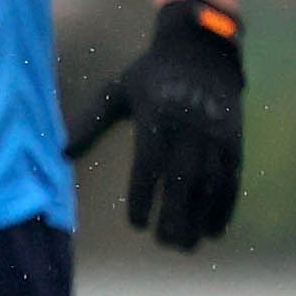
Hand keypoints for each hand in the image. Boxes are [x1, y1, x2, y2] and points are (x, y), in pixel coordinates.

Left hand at [66, 0, 243, 251]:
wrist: (201, 49)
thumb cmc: (149, 75)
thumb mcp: (115, 92)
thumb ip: (90, 124)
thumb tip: (61, 154)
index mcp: (156, 119)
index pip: (149, 166)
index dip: (143, 197)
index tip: (136, 224)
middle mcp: (188, 130)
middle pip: (183, 182)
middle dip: (175, 216)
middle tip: (164, 244)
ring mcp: (215, 136)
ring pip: (210, 186)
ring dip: (201, 219)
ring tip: (187, 245)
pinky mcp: (234, 140)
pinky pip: (232, 179)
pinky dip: (226, 207)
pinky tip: (216, 230)